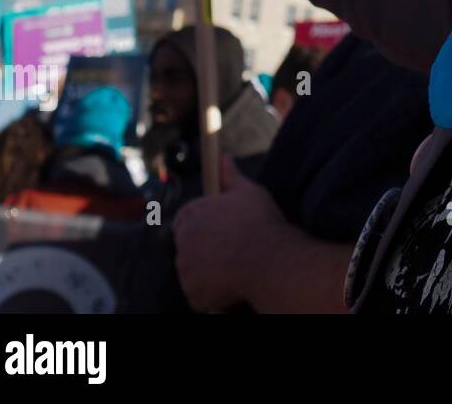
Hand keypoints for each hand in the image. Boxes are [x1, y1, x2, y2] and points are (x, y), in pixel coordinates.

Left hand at [171, 155, 288, 311]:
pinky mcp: (193, 293)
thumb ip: (230, 177)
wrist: (269, 259)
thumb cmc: (259, 223)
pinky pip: (199, 293)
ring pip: (194, 270)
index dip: (204, 224)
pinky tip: (232, 283)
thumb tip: (224, 158)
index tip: (221, 229)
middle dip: (205, 248)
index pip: (186, 219)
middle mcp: (182, 242)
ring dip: (208, 269)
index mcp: (191, 215)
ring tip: (235, 266)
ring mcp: (186, 270)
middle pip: (189, 246)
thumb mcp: (249, 192)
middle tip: (232, 249)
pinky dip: (211, 291)